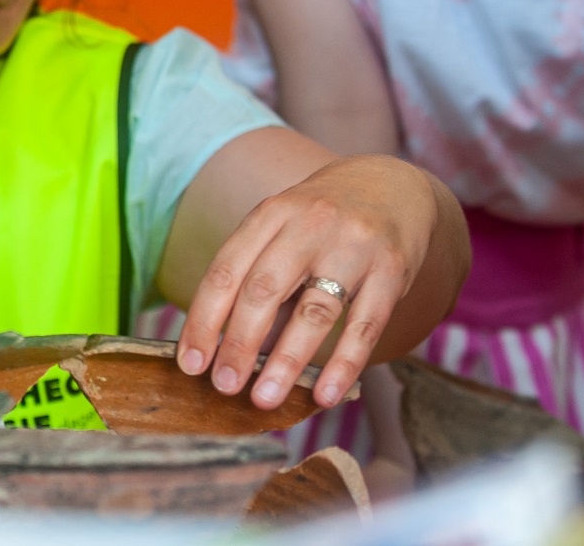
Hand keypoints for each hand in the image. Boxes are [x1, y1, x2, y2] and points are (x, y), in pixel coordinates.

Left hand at [175, 153, 444, 411]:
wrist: (394, 185)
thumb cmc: (323, 220)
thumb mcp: (285, 229)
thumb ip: (261, 279)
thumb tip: (231, 353)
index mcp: (272, 214)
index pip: (226, 270)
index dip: (203, 320)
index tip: (189, 364)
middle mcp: (310, 224)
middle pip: (264, 289)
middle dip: (238, 343)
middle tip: (223, 387)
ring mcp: (353, 245)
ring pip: (313, 310)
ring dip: (285, 360)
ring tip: (264, 399)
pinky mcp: (392, 268)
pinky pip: (365, 324)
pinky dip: (343, 364)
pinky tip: (325, 395)